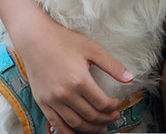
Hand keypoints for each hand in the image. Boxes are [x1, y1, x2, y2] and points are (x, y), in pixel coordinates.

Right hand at [16, 23, 132, 133]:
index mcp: (80, 81)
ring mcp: (52, 100)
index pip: (102, 103)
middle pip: (90, 115)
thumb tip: (130, 78)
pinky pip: (56, 124)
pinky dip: (67, 132)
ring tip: (100, 128)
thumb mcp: (92, 49)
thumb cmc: (64, 41)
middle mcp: (65, 94)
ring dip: (90, 129)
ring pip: (75, 123)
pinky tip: (76, 132)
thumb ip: (112, 65)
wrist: (35, 39)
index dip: (113, 106)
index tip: (116, 104)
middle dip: (105, 119)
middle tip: (113, 117)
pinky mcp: (42, 102)